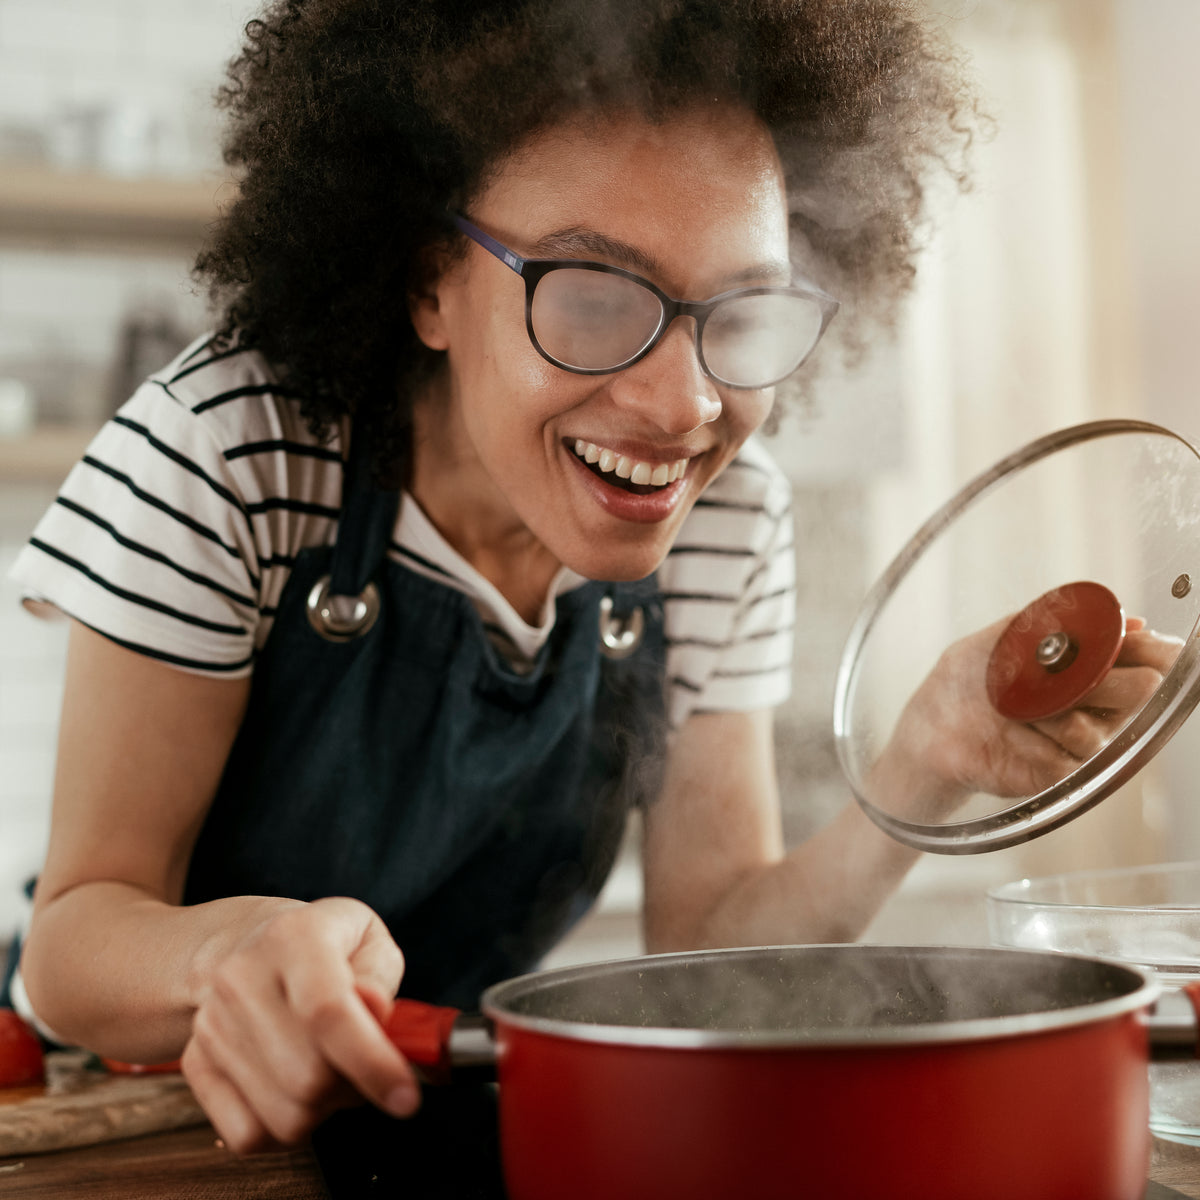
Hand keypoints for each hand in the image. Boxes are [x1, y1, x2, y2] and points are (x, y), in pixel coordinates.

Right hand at [181, 897, 415, 1154]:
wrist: (243, 943)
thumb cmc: (323, 945)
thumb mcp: (367, 937)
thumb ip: (380, 975)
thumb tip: (373, 1010)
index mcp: (292, 936)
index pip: (327, 1011)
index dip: (371, 1061)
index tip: (406, 1096)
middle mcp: (241, 978)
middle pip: (309, 1078)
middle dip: (354, 1087)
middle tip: (364, 1064)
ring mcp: (211, 1024)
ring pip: (284, 1116)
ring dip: (323, 1110)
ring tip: (329, 1069)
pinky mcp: (195, 1064)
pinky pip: (248, 1135)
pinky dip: (284, 1128)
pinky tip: (293, 1087)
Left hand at [872, 616, 1181, 820]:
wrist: (927, 732)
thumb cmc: (960, 684)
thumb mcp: (994, 640)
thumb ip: (1046, 623)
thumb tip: (1112, 618)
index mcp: (1085, 665)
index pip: (1144, 653)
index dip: (1147, 647)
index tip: (1131, 642)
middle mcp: (1091, 703)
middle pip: (1141, 689)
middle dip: (1107, 680)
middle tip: (1070, 678)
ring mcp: (1076, 740)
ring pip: (1101, 730)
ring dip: (1056, 715)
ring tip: (1019, 711)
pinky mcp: (1057, 774)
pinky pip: (1066, 760)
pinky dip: (1034, 745)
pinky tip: (1012, 738)